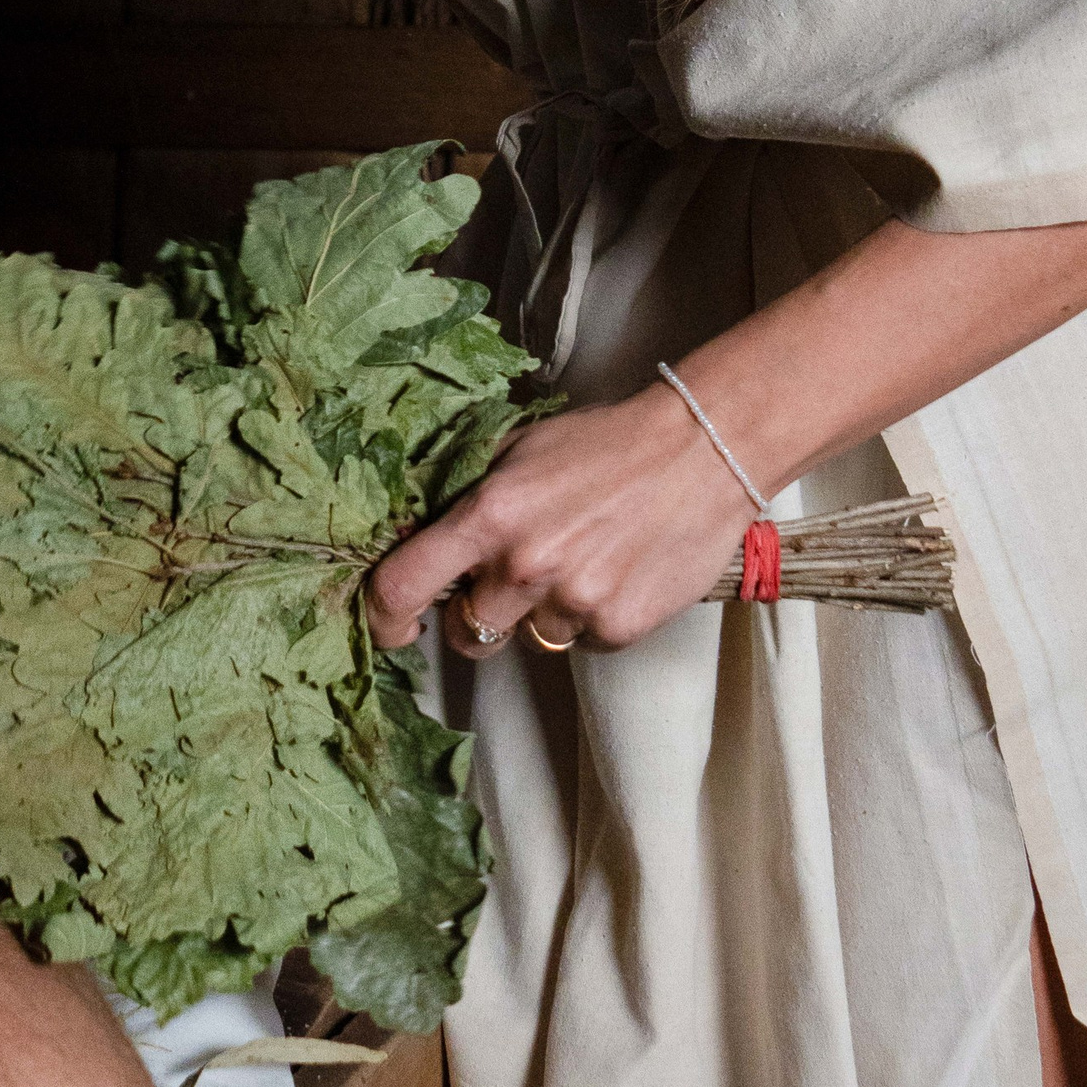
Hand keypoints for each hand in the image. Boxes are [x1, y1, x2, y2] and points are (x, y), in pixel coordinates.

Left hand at [364, 385, 758, 660]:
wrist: (702, 450)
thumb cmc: (607, 443)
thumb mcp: (520, 447)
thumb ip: (465, 491)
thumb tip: (413, 529)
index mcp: (490, 514)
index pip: (402, 584)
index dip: (384, 616)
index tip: (393, 625)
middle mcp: (526, 565)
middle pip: (467, 632)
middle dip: (477, 616)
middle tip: (510, 580)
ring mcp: (575, 602)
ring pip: (531, 640)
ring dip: (542, 613)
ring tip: (581, 560)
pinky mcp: (620, 628)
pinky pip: (583, 643)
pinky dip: (591, 619)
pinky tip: (615, 572)